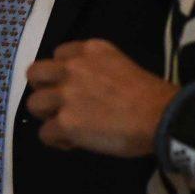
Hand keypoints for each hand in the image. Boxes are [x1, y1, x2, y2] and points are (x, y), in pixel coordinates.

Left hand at [25, 40, 172, 157]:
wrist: (161, 117)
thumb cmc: (151, 96)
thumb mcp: (121, 66)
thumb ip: (97, 70)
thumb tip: (86, 91)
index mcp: (90, 50)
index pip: (59, 55)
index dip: (62, 73)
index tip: (74, 86)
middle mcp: (73, 68)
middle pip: (34, 74)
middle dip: (42, 89)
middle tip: (57, 103)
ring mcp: (66, 95)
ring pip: (33, 104)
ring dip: (47, 115)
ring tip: (65, 125)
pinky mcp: (66, 122)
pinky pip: (45, 133)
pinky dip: (57, 140)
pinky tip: (73, 142)